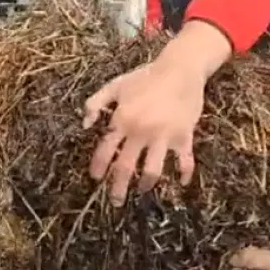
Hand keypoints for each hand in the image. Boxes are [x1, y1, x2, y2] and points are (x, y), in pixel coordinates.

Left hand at [83, 59, 203, 205]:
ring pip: (152, 170)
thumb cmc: (146, 76)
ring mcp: (163, 136)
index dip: (99, 167)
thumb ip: (96, 103)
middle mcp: (141, 132)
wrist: (180, 68)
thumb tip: (85, 124)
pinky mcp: (183, 136)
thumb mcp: (116, 85)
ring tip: (142, 190)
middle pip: (126, 167)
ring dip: (146, 184)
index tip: (95, 178)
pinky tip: (182, 183)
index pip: (105, 150)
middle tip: (116, 201)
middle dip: (118, 187)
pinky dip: (184, 173)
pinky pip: (185, 160)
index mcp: (122, 120)